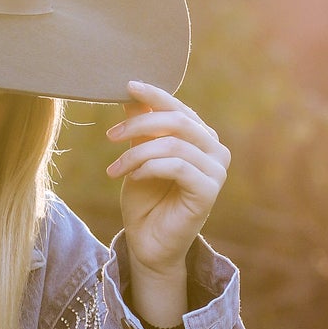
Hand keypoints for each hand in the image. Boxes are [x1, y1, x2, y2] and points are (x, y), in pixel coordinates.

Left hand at [106, 81, 229, 325]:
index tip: (126, 86)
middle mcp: (216, 150)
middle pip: (177, 122)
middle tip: (110, 136)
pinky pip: (177, 167)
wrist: (148, 242)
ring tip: (114, 169)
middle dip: (138, 125)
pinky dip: (149, 168)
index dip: (154, 95)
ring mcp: (217, 171)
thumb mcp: (138, 155)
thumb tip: (131, 93)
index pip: (179, 108)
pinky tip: (131, 178)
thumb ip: (141, 126)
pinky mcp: (209, 191)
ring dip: (136, 154)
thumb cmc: (145, 199)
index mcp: (202, 137)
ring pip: (173, 145)